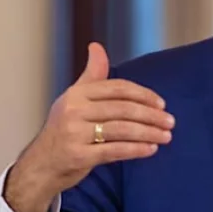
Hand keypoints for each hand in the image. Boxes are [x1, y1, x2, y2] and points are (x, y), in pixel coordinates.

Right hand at [4, 42, 173, 211]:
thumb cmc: (63, 130)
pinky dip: (136, 149)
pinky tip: (151, 149)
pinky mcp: (79, 155)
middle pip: (123, 109)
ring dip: (148, 133)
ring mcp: (75, 133)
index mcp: (76, 94)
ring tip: (166, 136)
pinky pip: (115, 151)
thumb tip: (96, 47)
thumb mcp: (74, 99)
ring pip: (122, 130)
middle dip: (151, 115)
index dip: (143, 95)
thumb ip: (91, 75)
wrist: (41, 164)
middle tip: (170, 121)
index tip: (161, 104)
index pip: (118, 88)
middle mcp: (74, 111)